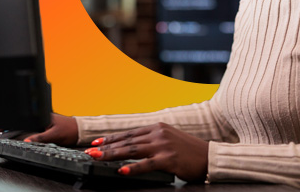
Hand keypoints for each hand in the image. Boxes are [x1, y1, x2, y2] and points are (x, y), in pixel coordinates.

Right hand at [0, 113, 78, 146]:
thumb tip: (27, 141)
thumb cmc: (69, 129)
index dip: (7, 124)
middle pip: (17, 122)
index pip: (20, 119)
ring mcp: (38, 122)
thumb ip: (40, 138)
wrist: (79, 130)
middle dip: (4, 127)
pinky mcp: (40, 127)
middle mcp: (37, 117)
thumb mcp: (54, 134)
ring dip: (8, 129)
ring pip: (20, 126)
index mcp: (40, 115)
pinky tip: (8, 134)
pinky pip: (26, 129)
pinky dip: (16, 132)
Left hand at [86, 122, 207, 181]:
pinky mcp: (168, 159)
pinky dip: (132, 168)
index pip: (128, 133)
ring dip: (113, 155)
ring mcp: (163, 146)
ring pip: (132, 150)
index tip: (97, 142)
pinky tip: (121, 170)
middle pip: (127, 141)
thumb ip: (152, 140)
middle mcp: (158, 134)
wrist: (209, 157)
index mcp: (157, 128)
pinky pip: (146, 164)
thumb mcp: (169, 139)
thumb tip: (133, 146)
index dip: (111, 138)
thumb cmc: (189, 151)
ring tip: (99, 158)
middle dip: (107, 147)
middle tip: (90, 151)